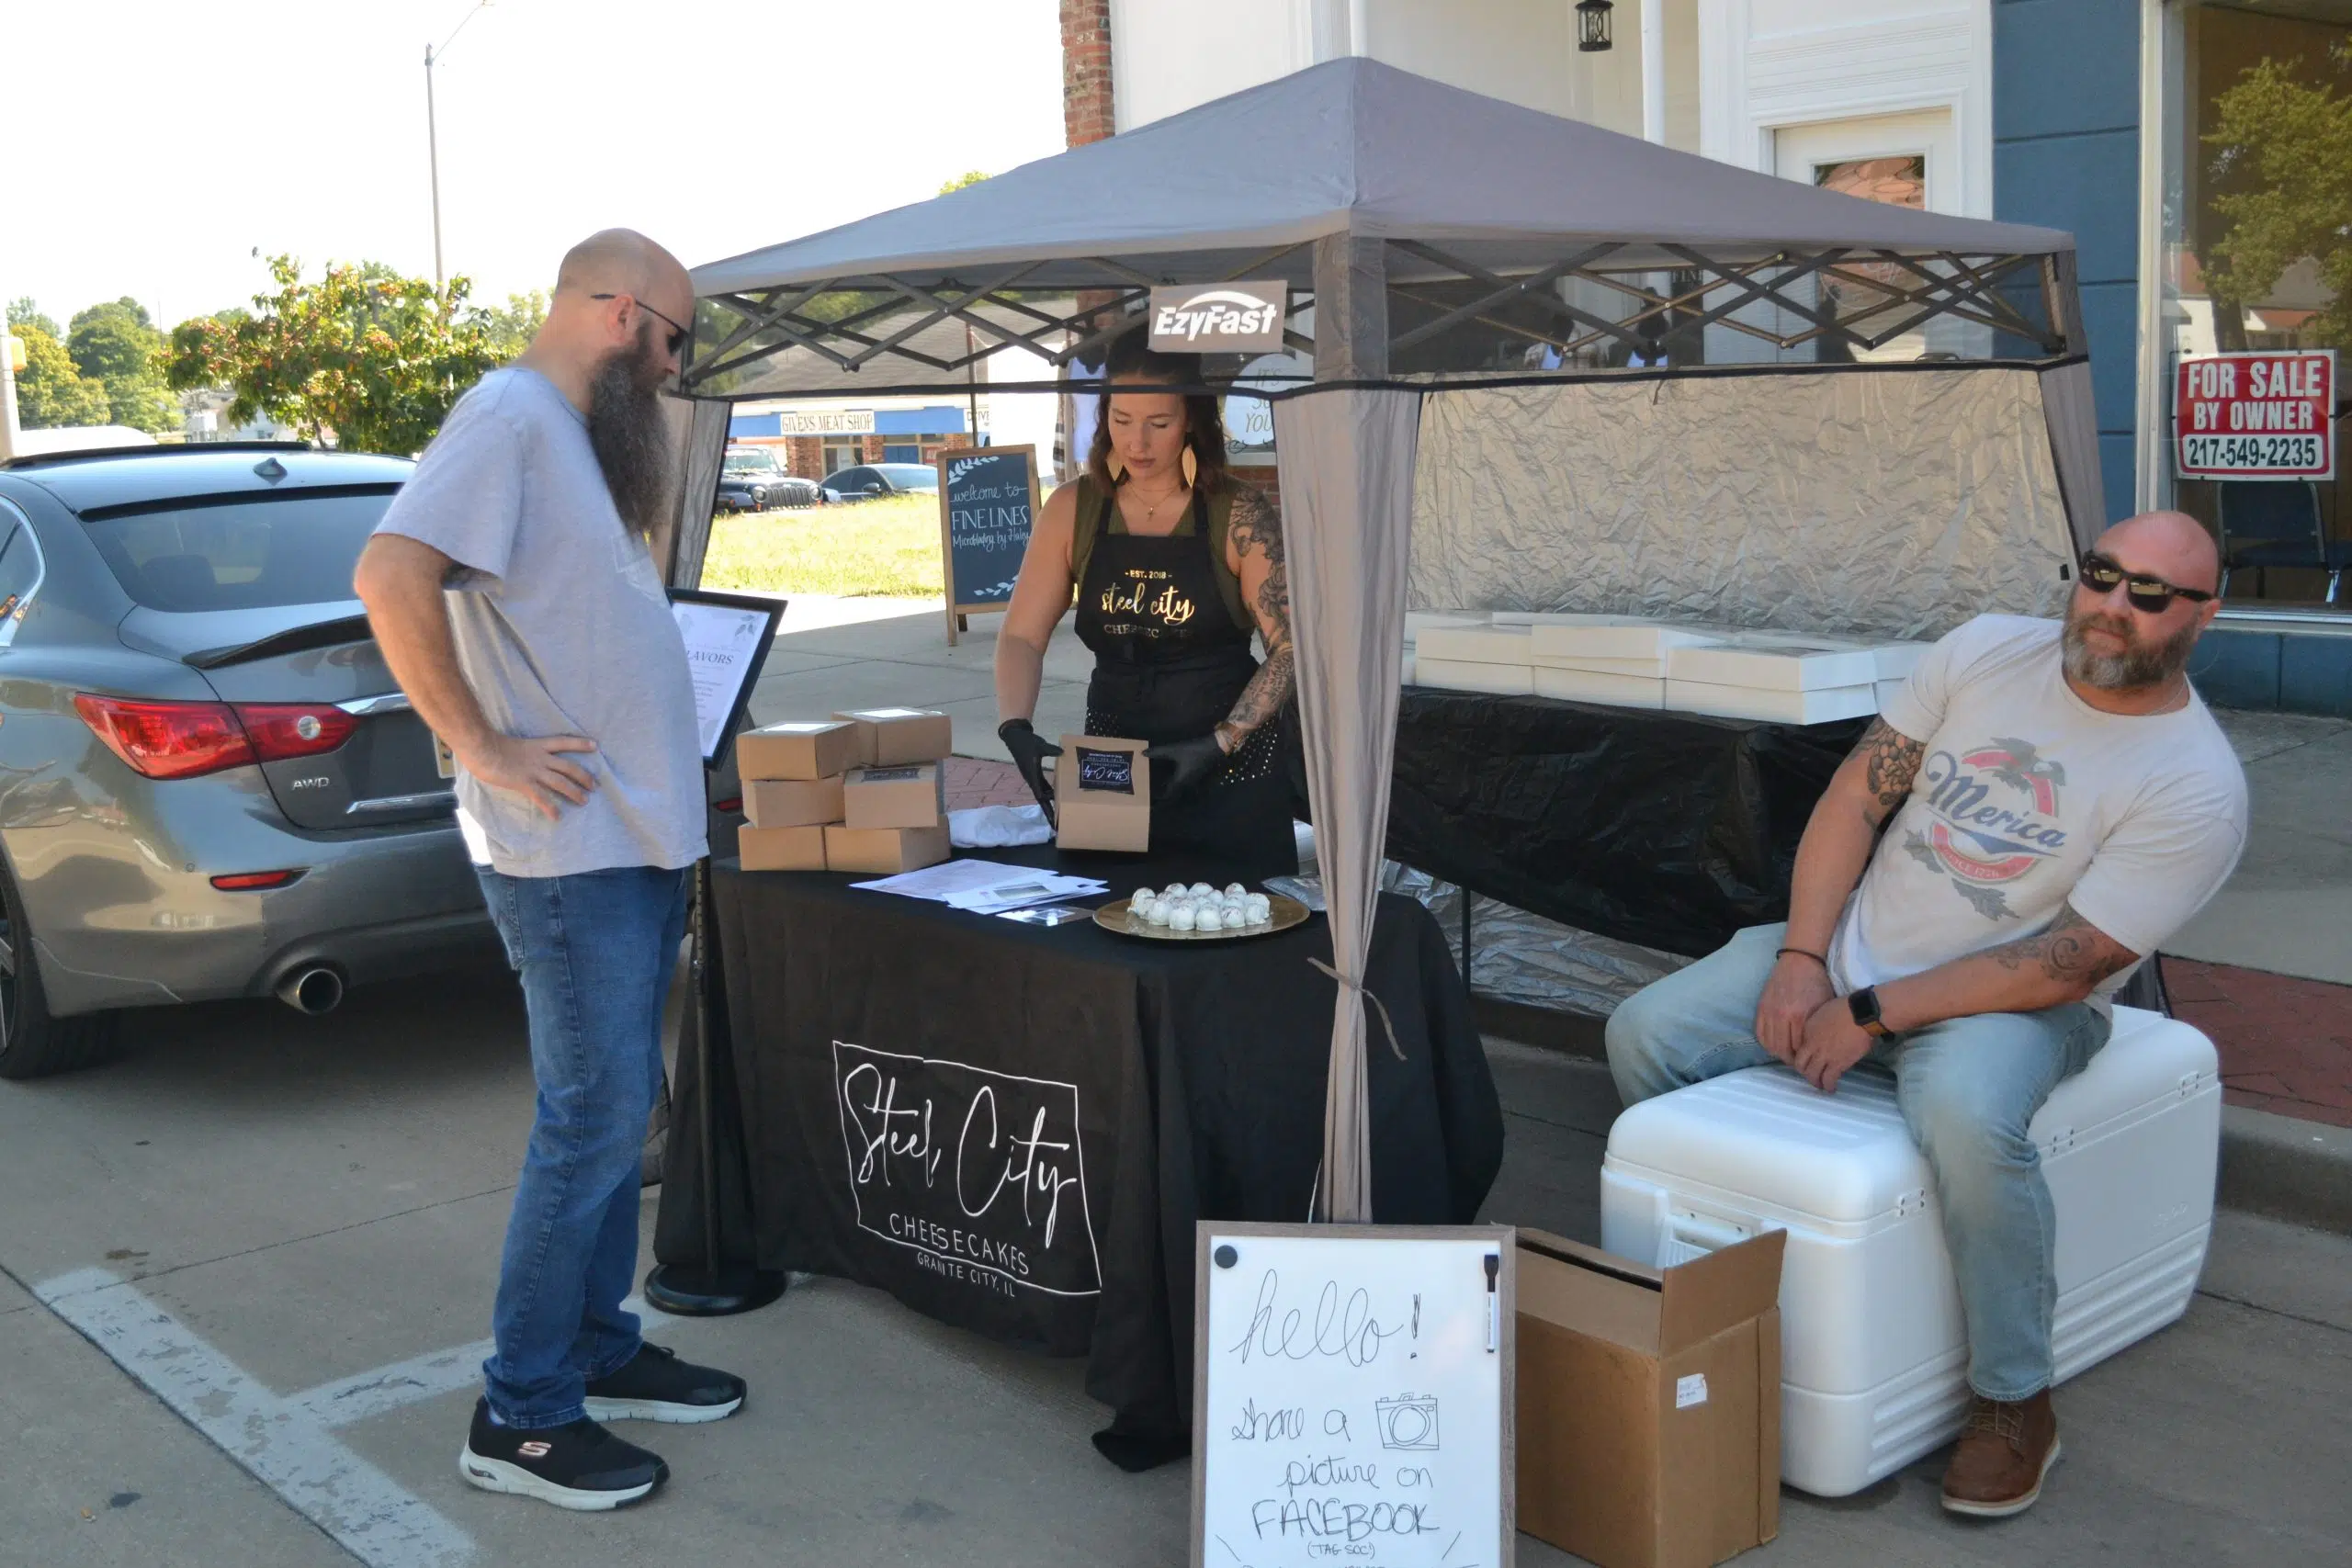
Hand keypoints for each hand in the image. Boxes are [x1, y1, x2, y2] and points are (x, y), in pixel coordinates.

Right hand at [459, 733, 597, 820]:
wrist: (481, 748)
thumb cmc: (490, 744)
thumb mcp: (513, 744)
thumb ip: (523, 752)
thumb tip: (523, 759)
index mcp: (538, 745)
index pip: (564, 742)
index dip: (580, 743)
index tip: (595, 746)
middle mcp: (540, 757)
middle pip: (569, 766)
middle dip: (584, 776)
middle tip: (595, 786)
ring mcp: (533, 770)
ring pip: (561, 782)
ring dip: (574, 792)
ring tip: (585, 801)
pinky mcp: (524, 783)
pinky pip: (541, 797)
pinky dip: (551, 808)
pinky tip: (558, 817)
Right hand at [998, 718, 1062, 826]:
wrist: (1015, 737)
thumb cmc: (1026, 741)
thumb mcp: (1039, 745)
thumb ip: (1051, 750)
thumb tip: (1062, 752)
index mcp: (1032, 775)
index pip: (1040, 795)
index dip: (1048, 807)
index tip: (1054, 818)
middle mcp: (1032, 779)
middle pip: (1042, 799)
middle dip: (1049, 812)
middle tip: (1056, 826)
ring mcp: (1033, 777)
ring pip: (1042, 794)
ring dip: (1049, 804)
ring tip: (1058, 815)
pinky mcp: (1035, 773)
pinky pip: (1044, 786)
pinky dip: (1050, 792)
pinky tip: (1057, 796)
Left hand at [1146, 732, 1228, 800]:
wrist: (1214, 748)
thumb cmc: (1193, 751)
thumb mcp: (1174, 750)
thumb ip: (1158, 752)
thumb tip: (1143, 753)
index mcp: (1179, 781)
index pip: (1168, 795)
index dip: (1159, 800)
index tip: (1151, 802)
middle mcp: (1186, 784)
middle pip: (1173, 794)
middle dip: (1164, 795)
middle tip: (1152, 795)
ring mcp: (1192, 780)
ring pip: (1179, 789)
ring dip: (1170, 789)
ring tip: (1160, 787)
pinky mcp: (1195, 775)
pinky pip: (1183, 784)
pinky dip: (1176, 783)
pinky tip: (1171, 777)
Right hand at [1754, 952, 1834, 1062]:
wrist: (1799, 961)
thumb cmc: (1816, 983)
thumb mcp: (1823, 1006)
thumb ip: (1816, 1028)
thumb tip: (1813, 1048)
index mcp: (1800, 1016)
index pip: (1798, 1048)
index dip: (1803, 1058)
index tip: (1808, 1060)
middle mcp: (1781, 1016)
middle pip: (1782, 1050)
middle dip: (1790, 1060)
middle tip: (1798, 1062)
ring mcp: (1768, 1012)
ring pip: (1769, 1044)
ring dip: (1778, 1052)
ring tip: (1787, 1053)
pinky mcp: (1761, 1008)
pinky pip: (1760, 1034)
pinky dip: (1767, 1043)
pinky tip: (1775, 1044)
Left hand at [1791, 996, 1873, 1093]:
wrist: (1860, 1014)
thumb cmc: (1844, 1008)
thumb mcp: (1821, 1013)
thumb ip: (1814, 1026)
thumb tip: (1816, 1034)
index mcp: (1807, 1032)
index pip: (1797, 1050)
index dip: (1798, 1059)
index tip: (1804, 1062)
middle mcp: (1812, 1046)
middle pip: (1801, 1065)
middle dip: (1804, 1073)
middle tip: (1810, 1076)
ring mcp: (1824, 1056)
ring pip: (1813, 1075)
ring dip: (1816, 1082)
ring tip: (1820, 1085)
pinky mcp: (1838, 1063)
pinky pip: (1830, 1079)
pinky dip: (1829, 1085)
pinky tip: (1832, 1088)